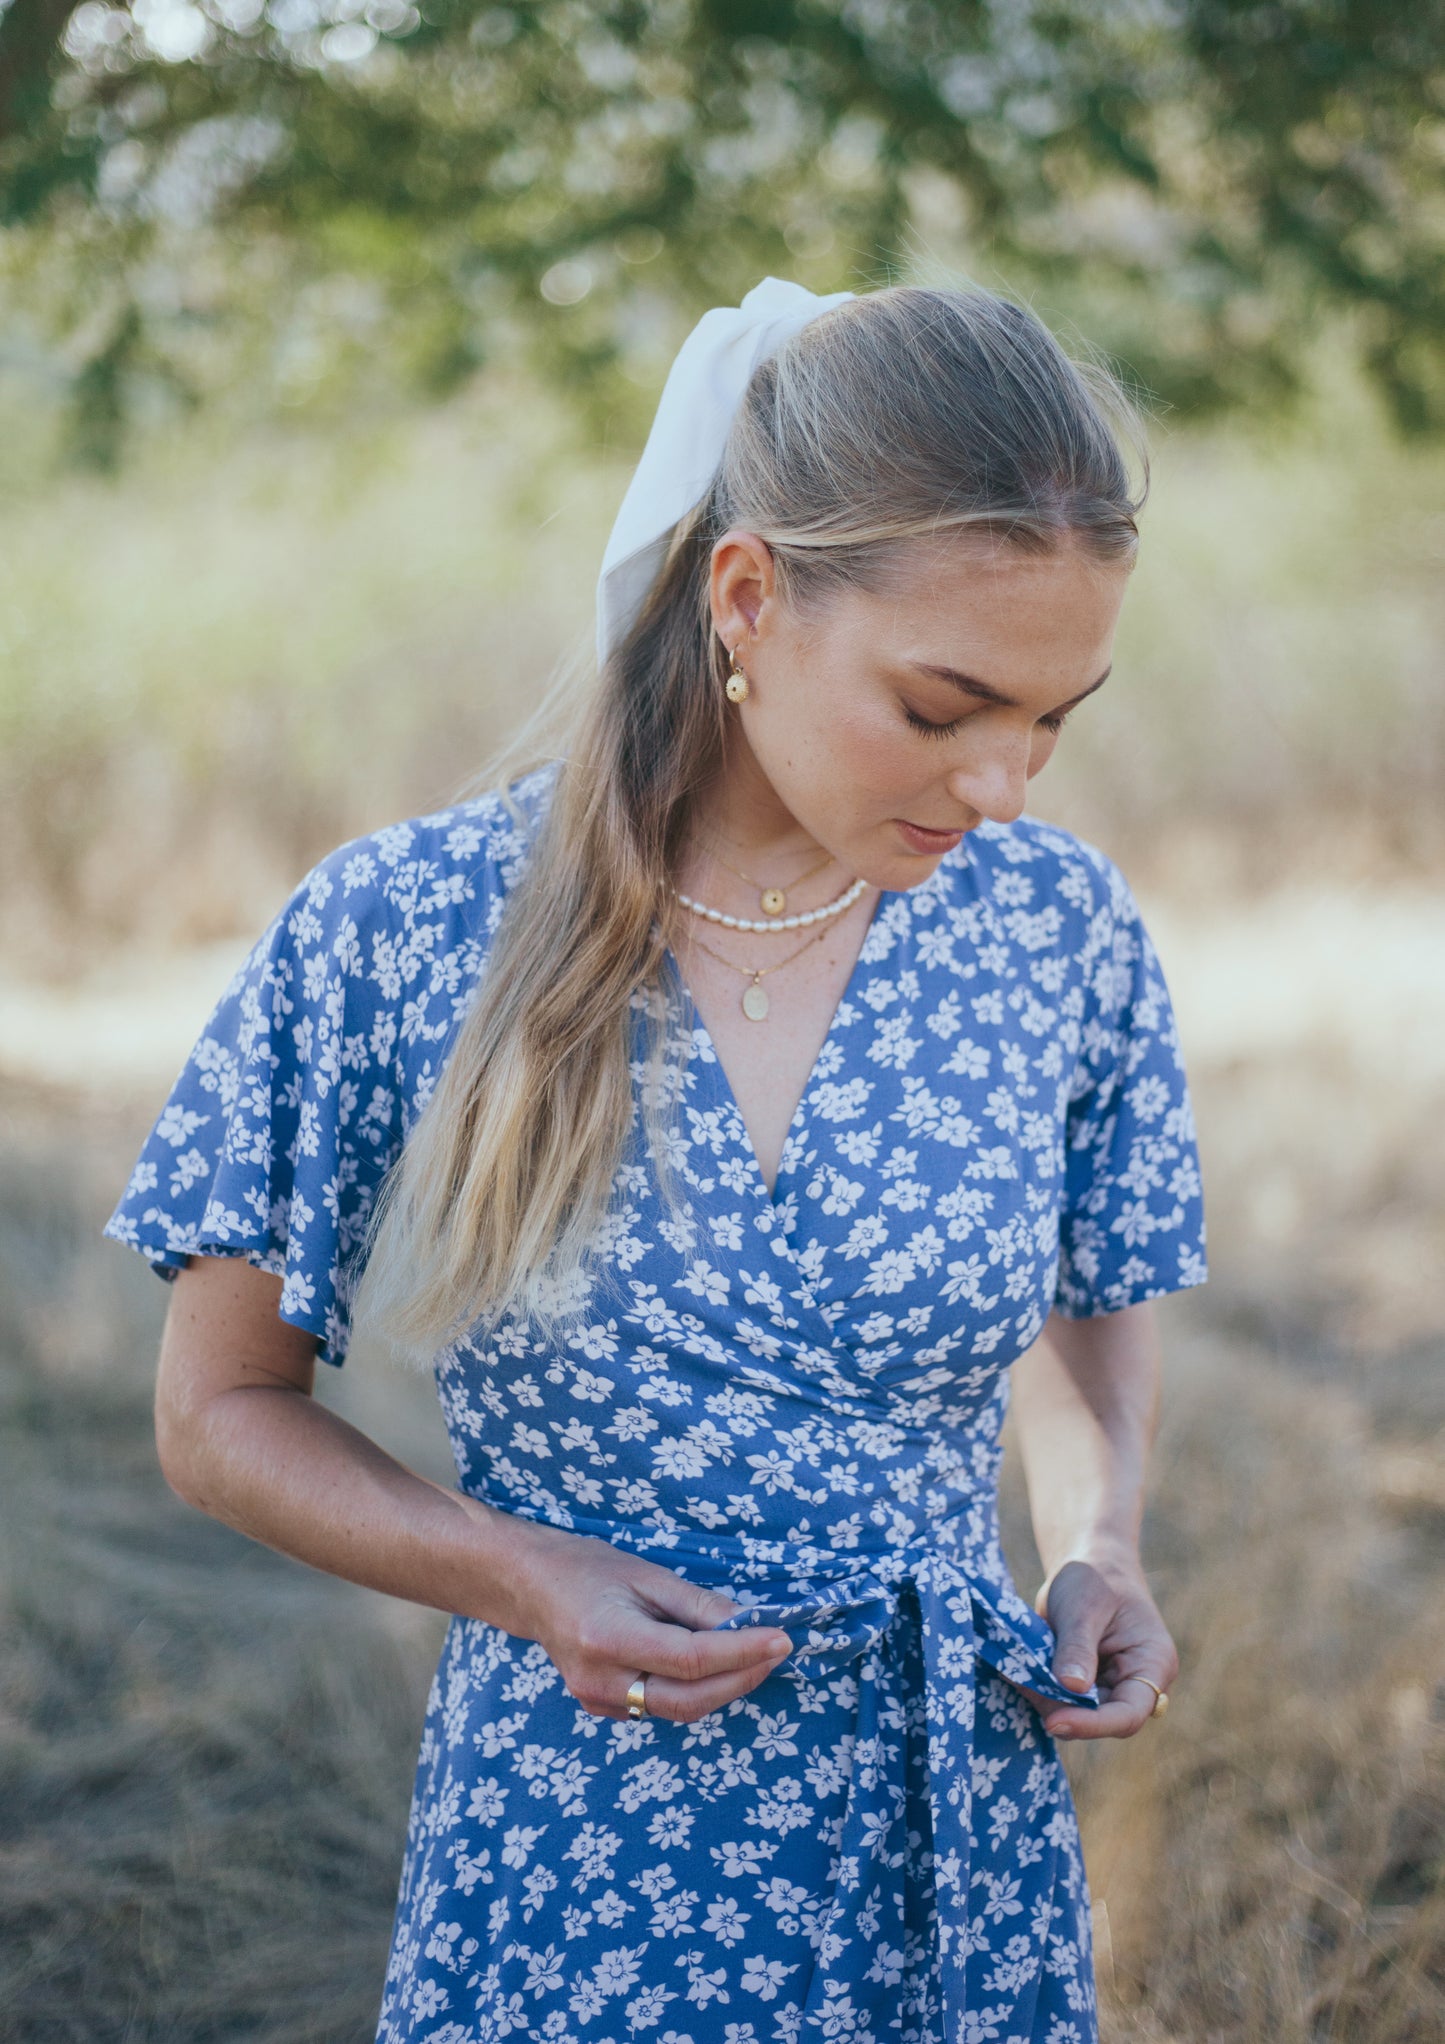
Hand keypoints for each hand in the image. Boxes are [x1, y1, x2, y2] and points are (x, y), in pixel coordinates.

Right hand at [505, 1518, 793, 1724]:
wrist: (531, 1587)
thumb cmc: (587, 1569)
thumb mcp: (646, 1574)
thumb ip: (697, 1605)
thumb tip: (749, 1622)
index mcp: (609, 1639)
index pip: (690, 1659)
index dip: (741, 1652)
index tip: (781, 1638)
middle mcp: (601, 1681)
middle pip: (689, 1699)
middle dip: (741, 1678)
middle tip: (776, 1651)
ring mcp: (597, 1701)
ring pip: (679, 1709)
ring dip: (724, 1686)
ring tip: (755, 1656)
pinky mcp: (602, 1708)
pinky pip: (661, 1707)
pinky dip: (696, 1691)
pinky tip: (715, 1667)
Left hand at [1013, 1554, 1178, 1740]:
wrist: (1089, 1565)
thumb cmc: (1095, 1577)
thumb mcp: (1084, 1607)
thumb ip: (1078, 1647)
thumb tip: (1071, 1687)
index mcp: (1153, 1663)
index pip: (1129, 1713)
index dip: (1093, 1724)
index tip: (1055, 1721)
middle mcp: (1138, 1684)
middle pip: (1102, 1719)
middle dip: (1063, 1710)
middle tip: (1025, 1684)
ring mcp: (1113, 1687)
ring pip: (1080, 1714)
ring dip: (1048, 1700)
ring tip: (1018, 1672)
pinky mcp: (1089, 1687)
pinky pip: (1065, 1702)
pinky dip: (1042, 1691)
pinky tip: (1019, 1672)